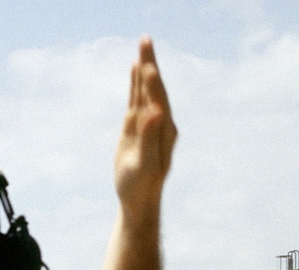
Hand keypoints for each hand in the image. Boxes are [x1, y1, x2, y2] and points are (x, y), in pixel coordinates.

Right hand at [114, 37, 177, 221]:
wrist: (139, 200)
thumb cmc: (142, 186)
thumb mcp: (145, 164)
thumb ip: (150, 138)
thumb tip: (155, 113)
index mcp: (163, 129)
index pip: (158, 98)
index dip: (152, 80)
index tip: (146, 62)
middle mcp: (160, 122)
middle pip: (154, 87)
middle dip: (150, 63)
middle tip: (145, 39)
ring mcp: (150, 124)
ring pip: (146, 91)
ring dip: (144, 69)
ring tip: (142, 47)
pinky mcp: (138, 128)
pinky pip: (138, 100)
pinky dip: (137, 84)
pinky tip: (135, 72)